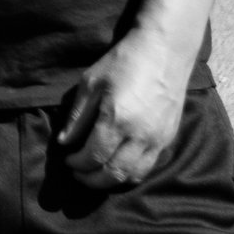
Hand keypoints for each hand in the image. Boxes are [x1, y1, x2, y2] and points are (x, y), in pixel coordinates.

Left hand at [58, 30, 190, 188]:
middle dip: (91, 179)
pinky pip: (148, 166)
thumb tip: (64, 142)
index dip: (77, 164)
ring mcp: (158, 139)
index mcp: (117, 119)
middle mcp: (140, 135)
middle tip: (77, 174)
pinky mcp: (169, 138)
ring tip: (95, 174)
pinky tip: (117, 166)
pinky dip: (130, 173)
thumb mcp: (91, 83)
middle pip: (113, 173)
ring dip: (111, 181)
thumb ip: (77, 116)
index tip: (67, 160)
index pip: (94, 156)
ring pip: (133, 175)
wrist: (164, 51)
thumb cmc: (123, 62)